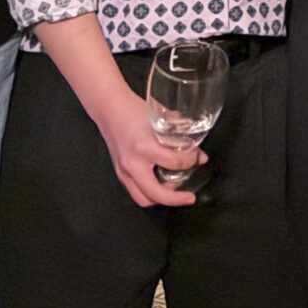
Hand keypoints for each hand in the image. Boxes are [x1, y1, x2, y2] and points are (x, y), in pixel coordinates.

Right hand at [87, 87, 200, 208]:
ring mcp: (123, 171)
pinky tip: (160, 183)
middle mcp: (132, 163)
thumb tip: (198, 152)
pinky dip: (150, 192)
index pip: (173, 163)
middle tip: (189, 197)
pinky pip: (135, 191)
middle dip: (175, 199)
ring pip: (143, 199)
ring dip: (161, 198)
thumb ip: (179, 134)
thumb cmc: (133, 109)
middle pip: (155, 193)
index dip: (190, 161)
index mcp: (144, 147)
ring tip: (174, 190)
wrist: (109, 108)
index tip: (198, 158)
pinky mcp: (119, 173)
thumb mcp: (160, 118)